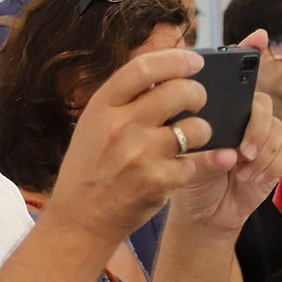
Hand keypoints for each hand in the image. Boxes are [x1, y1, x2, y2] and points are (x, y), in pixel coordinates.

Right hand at [48, 47, 213, 246]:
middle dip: (197, 93)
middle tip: (198, 100)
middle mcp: (121, 126)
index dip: (175, 60)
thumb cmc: (89, 170)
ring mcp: (141, 155)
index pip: (143, 68)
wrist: (79, 221)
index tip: (194, 61)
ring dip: (201, 130)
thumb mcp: (92, 126)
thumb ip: (122, 102)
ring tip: (193, 136)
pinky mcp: (159, 182)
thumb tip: (164, 76)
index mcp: (101, 107)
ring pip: (195, 127)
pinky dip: (199, 163)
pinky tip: (191, 164)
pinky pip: (196, 163)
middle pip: (178, 92)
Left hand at [166, 31, 281, 237]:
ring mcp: (262, 137)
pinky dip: (270, 165)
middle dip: (255, 125)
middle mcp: (243, 117)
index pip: (237, 75)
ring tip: (240, 170)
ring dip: (261, 150)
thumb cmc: (186, 178)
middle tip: (242, 150)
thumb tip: (210, 125)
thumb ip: (190, 131)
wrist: (201, 214)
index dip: (251, 51)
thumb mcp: (178, 151)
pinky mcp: (276, 159)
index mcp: (220, 108)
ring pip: (277, 127)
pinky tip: (250, 177)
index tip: (259, 36)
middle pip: (262, 102)